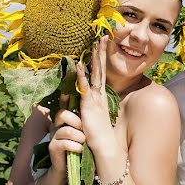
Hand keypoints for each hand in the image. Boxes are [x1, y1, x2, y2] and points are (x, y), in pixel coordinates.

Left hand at [74, 36, 117, 150]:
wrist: (105, 148)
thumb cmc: (99, 136)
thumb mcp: (94, 117)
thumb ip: (91, 107)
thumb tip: (88, 102)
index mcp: (101, 96)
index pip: (101, 73)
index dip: (102, 59)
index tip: (103, 46)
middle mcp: (100, 94)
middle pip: (101, 68)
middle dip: (102, 52)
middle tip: (104, 36)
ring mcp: (95, 98)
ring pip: (96, 73)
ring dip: (95, 58)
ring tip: (96, 42)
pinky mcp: (89, 105)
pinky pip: (85, 87)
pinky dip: (82, 75)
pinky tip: (79, 64)